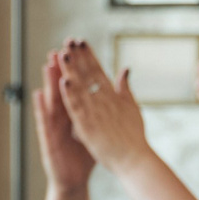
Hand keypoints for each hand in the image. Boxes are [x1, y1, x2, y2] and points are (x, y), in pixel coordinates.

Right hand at [33, 51, 94, 190]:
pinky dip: (41, 109)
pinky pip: (44, 123)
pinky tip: (39, 95)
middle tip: (61, 49)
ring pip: (52, 102)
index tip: (79, 52)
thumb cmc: (83, 156)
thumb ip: (101, 112)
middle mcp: (63, 118)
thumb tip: (111, 96)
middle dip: (61, 71)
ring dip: (49, 84)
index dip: (77, 71)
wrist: (74, 181)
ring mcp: (54, 128)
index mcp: (76, 115)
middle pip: (62, 91)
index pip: (76, 89)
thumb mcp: (94, 131)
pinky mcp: (48, 141)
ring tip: (49, 64)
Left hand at [55, 41, 150, 173]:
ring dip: (72, 70)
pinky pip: (78, 108)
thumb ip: (125, 88)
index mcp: (113, 96)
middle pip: (88, 74)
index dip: (88, 55)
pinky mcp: (89, 126)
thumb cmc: (134, 137)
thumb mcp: (132, 107)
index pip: (98, 71)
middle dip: (79, 57)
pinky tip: (64, 80)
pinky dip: (71, 94)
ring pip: (81, 88)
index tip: (81, 41)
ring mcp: (96, 113)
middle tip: (69, 40)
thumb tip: (125, 68)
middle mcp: (104, 101)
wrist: (134, 160)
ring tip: (63, 53)